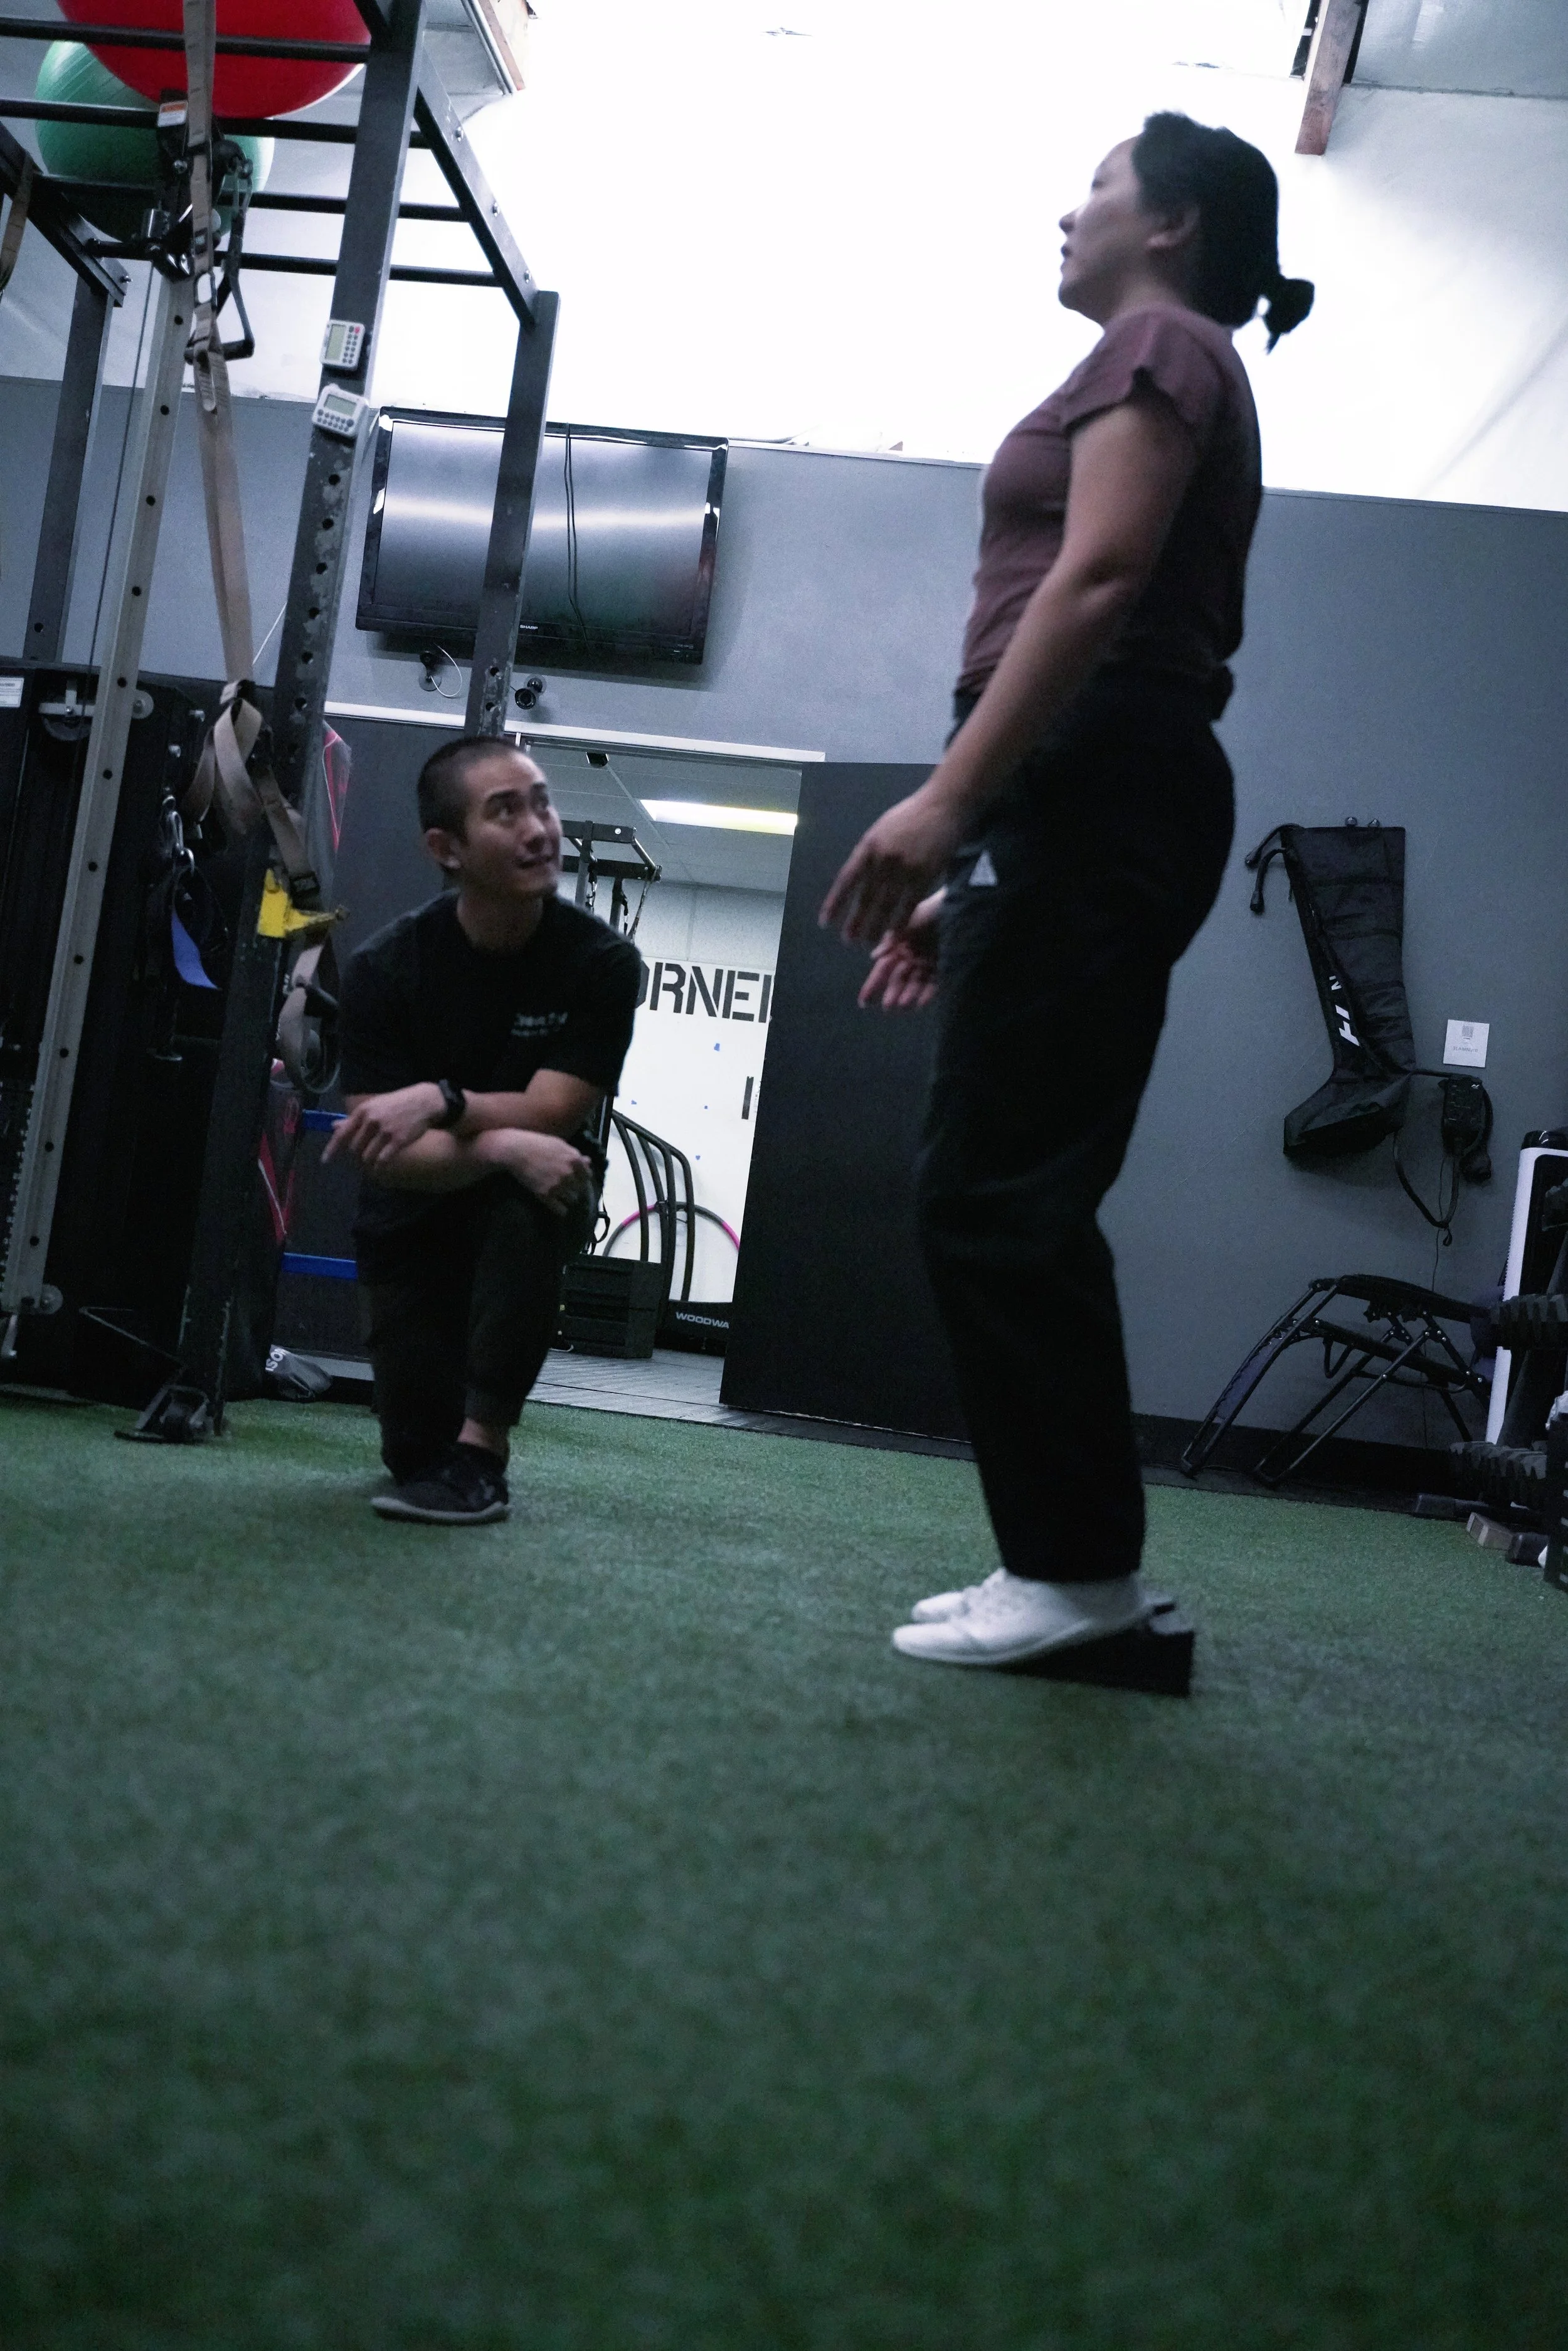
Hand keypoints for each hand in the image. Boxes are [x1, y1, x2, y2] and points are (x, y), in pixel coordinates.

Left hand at [324, 1081, 444, 1169]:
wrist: (424, 1102)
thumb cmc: (396, 1103)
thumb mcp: (373, 1106)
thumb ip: (354, 1118)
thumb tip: (333, 1126)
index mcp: (363, 1111)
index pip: (342, 1133)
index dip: (332, 1149)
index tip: (325, 1161)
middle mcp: (371, 1121)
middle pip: (354, 1148)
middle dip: (357, 1154)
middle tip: (364, 1154)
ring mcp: (385, 1131)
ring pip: (367, 1155)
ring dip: (368, 1161)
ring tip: (373, 1160)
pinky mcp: (398, 1141)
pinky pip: (382, 1160)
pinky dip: (378, 1166)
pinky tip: (379, 1168)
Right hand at [481, 1128, 593, 1217]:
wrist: (516, 1151)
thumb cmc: (537, 1143)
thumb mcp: (559, 1144)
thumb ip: (575, 1154)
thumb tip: (588, 1161)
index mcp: (574, 1160)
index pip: (587, 1176)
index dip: (582, 1178)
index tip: (576, 1179)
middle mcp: (568, 1174)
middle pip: (580, 1189)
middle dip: (575, 1188)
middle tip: (566, 1187)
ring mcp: (557, 1185)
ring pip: (572, 1199)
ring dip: (567, 1198)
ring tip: (560, 1194)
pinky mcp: (545, 1195)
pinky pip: (560, 1209)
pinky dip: (560, 1209)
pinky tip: (557, 1205)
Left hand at [819, 780, 966, 944]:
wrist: (943, 804)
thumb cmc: (912, 816)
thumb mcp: (883, 829)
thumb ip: (871, 852)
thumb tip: (860, 878)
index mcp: (868, 846)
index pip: (846, 880)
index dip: (834, 903)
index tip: (825, 922)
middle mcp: (882, 859)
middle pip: (864, 898)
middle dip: (855, 922)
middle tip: (847, 940)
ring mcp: (903, 868)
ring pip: (885, 905)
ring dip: (875, 926)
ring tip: (867, 942)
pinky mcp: (924, 874)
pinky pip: (908, 905)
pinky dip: (899, 922)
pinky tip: (893, 935)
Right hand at [858, 890, 943, 1011]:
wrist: (959, 906)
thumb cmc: (930, 911)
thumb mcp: (907, 923)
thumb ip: (891, 941)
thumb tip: (873, 956)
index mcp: (899, 946)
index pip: (882, 969)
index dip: (872, 985)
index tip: (863, 1002)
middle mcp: (912, 956)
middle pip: (899, 979)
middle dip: (892, 993)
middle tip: (887, 1007)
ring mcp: (928, 962)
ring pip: (915, 984)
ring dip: (908, 995)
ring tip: (903, 1005)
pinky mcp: (945, 966)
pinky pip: (934, 983)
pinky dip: (927, 993)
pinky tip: (920, 1003)